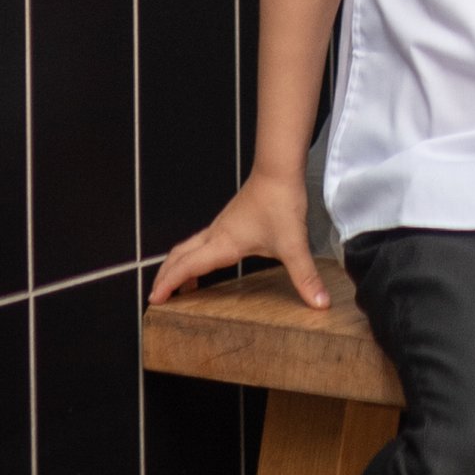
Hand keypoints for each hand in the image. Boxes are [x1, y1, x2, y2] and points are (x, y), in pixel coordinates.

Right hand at [148, 166, 327, 309]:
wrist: (278, 170)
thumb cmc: (281, 203)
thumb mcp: (293, 245)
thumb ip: (305, 276)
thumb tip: (320, 304)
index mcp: (223, 244)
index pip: (188, 266)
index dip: (169, 284)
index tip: (154, 300)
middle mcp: (216, 235)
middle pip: (180, 256)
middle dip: (166, 276)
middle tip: (158, 296)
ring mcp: (221, 226)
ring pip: (189, 247)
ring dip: (179, 266)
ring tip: (180, 287)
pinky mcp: (230, 220)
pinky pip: (202, 242)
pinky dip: (194, 256)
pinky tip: (208, 264)